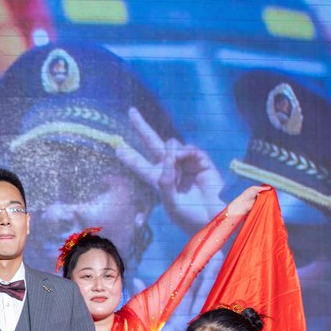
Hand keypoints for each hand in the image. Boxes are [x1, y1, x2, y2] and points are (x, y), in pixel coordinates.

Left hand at [115, 107, 225, 232]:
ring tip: (175, 166)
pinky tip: (183, 159)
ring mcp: (185, 163)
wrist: (214, 218)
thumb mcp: (171, 202)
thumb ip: (166, 180)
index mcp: (158, 181)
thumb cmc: (189, 216)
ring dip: (170, 152)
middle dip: (142, 127)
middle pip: (152, 144)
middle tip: (131, 112)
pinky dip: (184, 152)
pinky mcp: (200, 161)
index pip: (139, 165)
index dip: (128, 156)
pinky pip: (188, 149)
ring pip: (171, 145)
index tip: (116, 146)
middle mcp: (169, 169)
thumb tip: (168, 155)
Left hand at [224, 185, 268, 219]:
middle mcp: (257, 196)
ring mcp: (258, 201)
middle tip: (273, 194)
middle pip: (265, 195)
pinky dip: (266, 203)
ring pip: (265, 199)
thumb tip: (270, 187)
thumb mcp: (254, 188)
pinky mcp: (259, 206)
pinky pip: (264, 204)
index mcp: (255, 191)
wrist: (244, 203)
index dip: (267, 190)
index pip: (263, 190)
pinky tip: (270, 202)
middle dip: (268, 194)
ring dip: (267, 199)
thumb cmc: (247, 195)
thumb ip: (262, 188)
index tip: (272, 190)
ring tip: (272, 197)